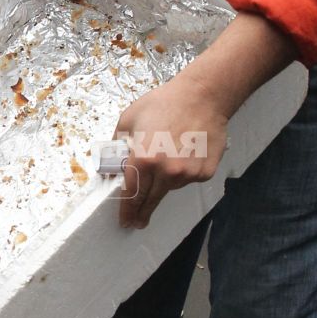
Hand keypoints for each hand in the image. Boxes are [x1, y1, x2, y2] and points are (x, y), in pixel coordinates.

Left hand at [114, 76, 226, 229]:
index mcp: (143, 159)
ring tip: (170, 155)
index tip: (125, 221)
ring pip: (170, 188)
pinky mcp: (204, 173)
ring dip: (165, 182)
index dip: (127, 210)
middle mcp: (166, 172)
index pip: (131, 194)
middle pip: (150, 200)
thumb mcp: (128, 120)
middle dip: (142, 213)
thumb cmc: (163, 103)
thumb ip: (117, 148)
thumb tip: (112, 170)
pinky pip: (188, 180)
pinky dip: (184, 172)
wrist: (203, 96)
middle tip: (138, 221)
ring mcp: (187, 174)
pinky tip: (186, 152)